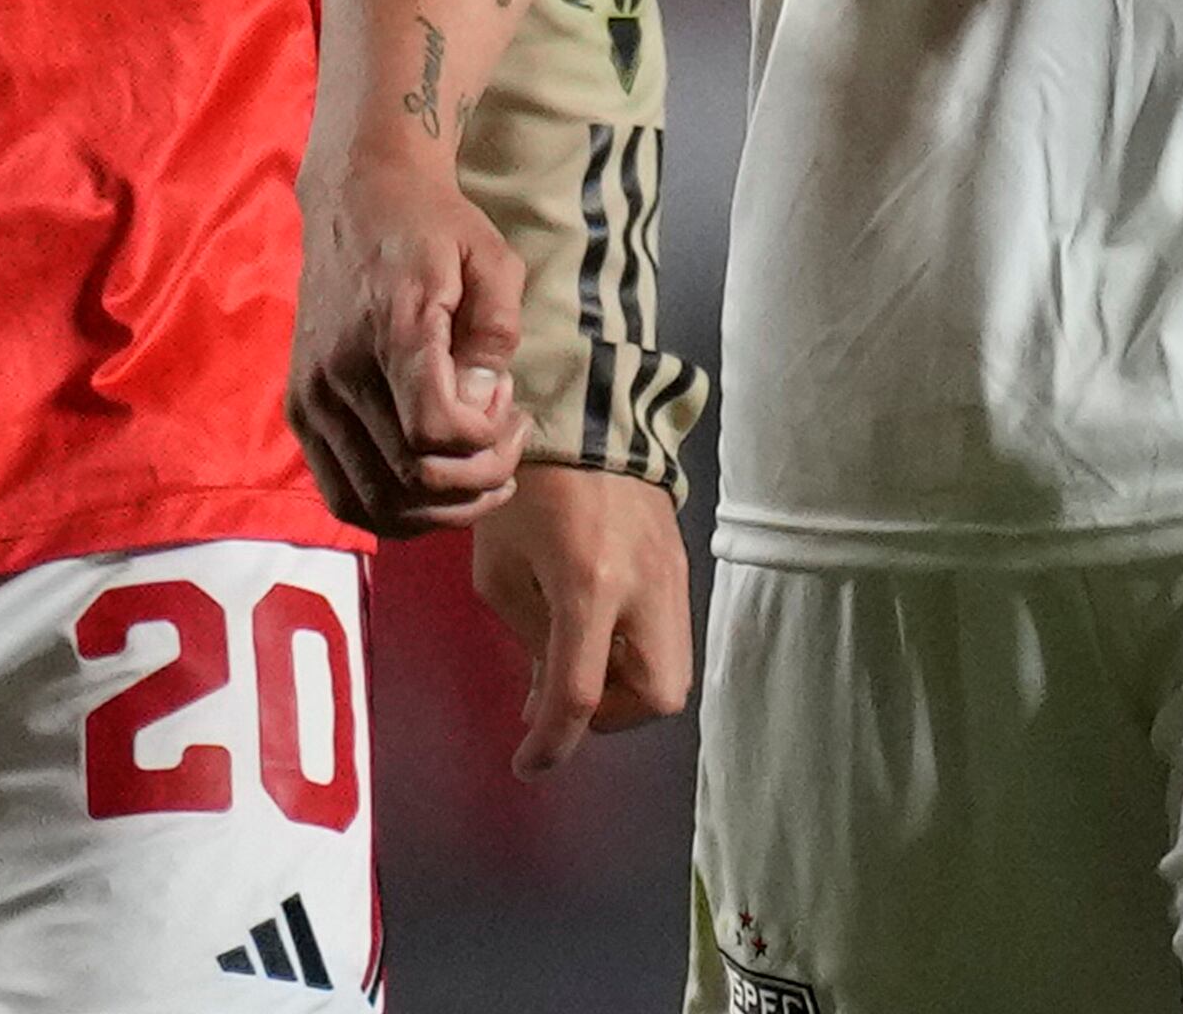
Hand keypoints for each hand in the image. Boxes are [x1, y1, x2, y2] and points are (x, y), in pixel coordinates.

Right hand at [287, 150, 527, 534]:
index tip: (512, 405)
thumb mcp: (492, 258)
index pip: (433, 434)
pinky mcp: (301, 410)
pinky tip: (433, 478)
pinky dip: (392, 509)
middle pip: (408, 481)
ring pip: (373, 504)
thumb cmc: (434, 226)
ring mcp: (312, 398)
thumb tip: (483, 406)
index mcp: (390, 330)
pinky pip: (342, 494)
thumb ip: (495, 332)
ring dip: (438, 509)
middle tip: (509, 442)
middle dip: (477, 481)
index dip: (485, 443)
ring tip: (479, 470)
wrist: (359, 196)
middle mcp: (339, 374)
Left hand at [470, 465, 693, 778]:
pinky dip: (635, 654)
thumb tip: (546, 700)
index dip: (551, 743)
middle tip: (568, 697)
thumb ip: (529, 640)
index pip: (580, 693)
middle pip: (660, 697)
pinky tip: (598, 631)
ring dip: (625, 688)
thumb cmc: (528, 489)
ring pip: (673, 673)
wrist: (586, 417)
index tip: (527, 764)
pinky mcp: (680, 568)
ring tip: (578, 661)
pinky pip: (668, 637)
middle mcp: (644, 586)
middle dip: (612, 716)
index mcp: (589, 585)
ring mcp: (672, 576)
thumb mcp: (502, 569)